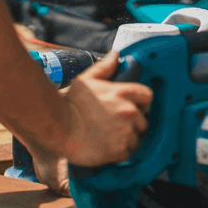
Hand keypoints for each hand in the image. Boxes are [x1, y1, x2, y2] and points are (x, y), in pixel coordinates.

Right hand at [31, 52, 151, 193]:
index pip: (147, 96)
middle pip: (144, 119)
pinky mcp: (120, 150)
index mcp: (124, 92)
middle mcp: (129, 111)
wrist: (59, 128)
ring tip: (109, 136)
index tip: (132, 107)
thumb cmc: (72, 103)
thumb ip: (105, 67)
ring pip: (137, 137)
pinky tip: (106, 146)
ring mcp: (126, 131)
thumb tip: (116, 55)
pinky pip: (128, 152)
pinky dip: (119, 151)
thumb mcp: (87, 79)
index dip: (141, 103)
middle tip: (115, 124)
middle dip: (133, 123)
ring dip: (127, 138)